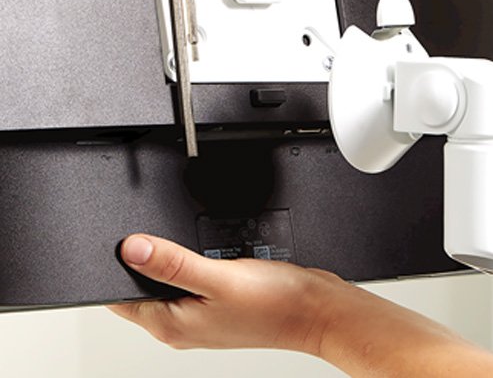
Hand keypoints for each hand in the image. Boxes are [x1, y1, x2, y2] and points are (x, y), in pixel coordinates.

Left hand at [110, 234, 492, 374]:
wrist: (320, 307)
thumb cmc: (277, 302)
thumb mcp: (219, 276)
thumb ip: (172, 261)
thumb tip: (130, 248)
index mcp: (174, 323)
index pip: (122, 296)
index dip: (114, 265)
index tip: (113, 238)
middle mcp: (185, 321)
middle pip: (144, 286)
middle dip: (138, 257)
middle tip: (142, 228)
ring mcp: (204, 311)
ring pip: (170, 278)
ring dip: (166, 256)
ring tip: (170, 233)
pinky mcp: (223, 299)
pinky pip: (194, 275)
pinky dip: (192, 258)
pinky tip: (203, 245)